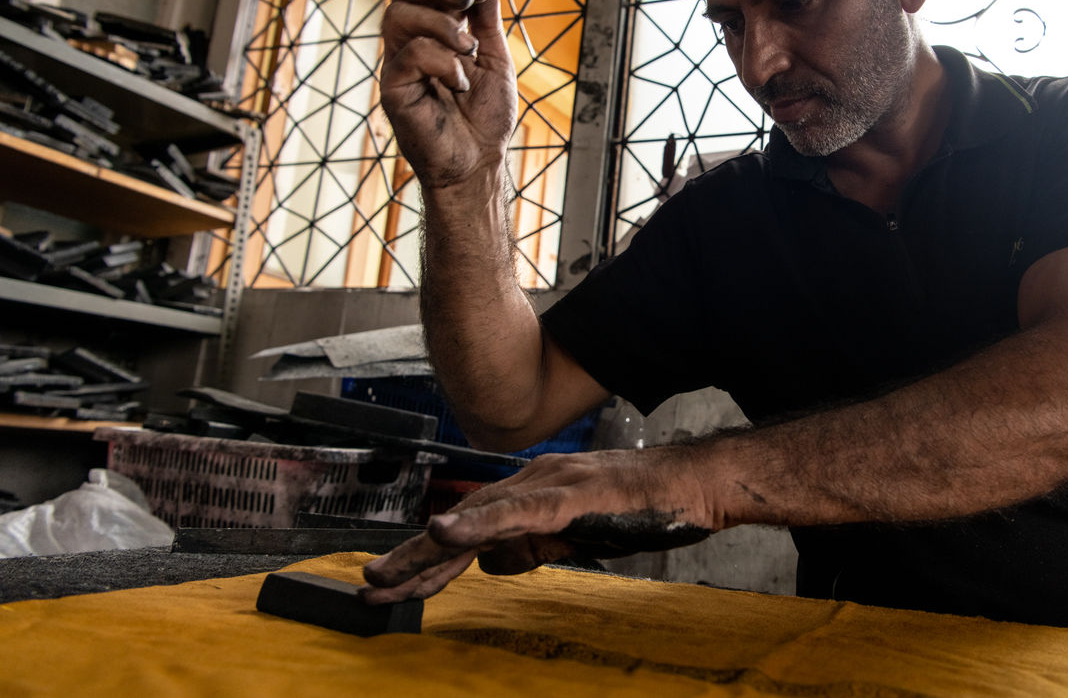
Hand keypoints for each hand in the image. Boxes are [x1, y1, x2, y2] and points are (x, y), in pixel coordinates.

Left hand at [359, 448, 715, 603]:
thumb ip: (534, 545)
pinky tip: (443, 532)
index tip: (392, 585)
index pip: (469, 530)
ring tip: (386, 575)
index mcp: (533, 494)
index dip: (428, 558)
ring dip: (428, 549)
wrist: (693, 484)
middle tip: (369, 588)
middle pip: (461, 524)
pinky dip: (475, 523)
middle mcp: (531, 483)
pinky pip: (513, 512)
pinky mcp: (566, 496)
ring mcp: (548, 485)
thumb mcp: (578, 537)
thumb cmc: (644, 509)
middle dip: (414, 559)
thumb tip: (490, 563)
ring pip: (476, 519)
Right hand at [378, 0, 516, 188]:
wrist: (480, 161)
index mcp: (429, 38)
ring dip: (441, 25)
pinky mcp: (394, 90)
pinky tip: (460, 83)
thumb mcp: (493, 58)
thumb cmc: (485, 117)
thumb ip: (485, 22)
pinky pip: (410, 54)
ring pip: (397, 17)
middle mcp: (408, 48)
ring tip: (468, 51)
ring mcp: (398, 68)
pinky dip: (443, 61)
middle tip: (466, 3)